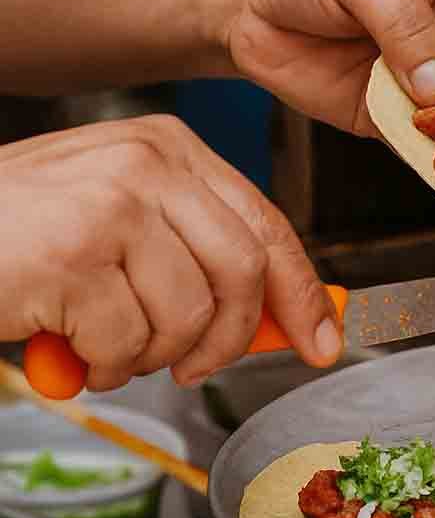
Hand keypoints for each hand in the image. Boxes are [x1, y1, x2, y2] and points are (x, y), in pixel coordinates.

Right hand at [0, 115, 341, 389]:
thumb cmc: (15, 230)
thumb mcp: (114, 215)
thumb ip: (188, 248)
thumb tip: (272, 314)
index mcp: (168, 148)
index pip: (265, 221)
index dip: (300, 289)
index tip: (322, 340)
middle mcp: (149, 165)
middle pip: (244, 274)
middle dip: (228, 341)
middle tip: (189, 369)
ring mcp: (114, 206)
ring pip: (189, 317)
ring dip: (149, 357)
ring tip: (104, 345)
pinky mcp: (76, 256)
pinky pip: (128, 342)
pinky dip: (102, 367)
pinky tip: (70, 349)